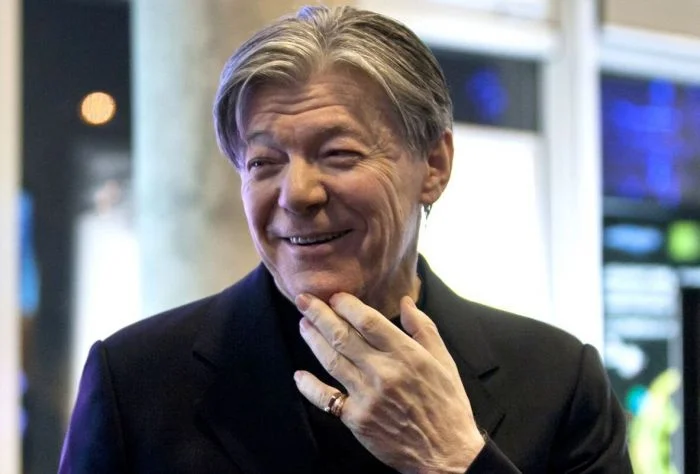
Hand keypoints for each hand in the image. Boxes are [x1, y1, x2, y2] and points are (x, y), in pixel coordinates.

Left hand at [293, 292, 484, 473]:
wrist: (446, 454)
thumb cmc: (447, 406)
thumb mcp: (444, 361)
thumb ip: (423, 328)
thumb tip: (406, 301)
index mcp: (406, 354)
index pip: (368, 321)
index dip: (346, 305)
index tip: (335, 296)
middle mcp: (384, 371)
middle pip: (343, 336)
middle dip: (319, 314)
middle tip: (303, 300)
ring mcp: (367, 396)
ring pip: (331, 360)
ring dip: (313, 340)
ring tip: (303, 324)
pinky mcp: (357, 419)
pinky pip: (326, 398)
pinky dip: (310, 386)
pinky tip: (299, 376)